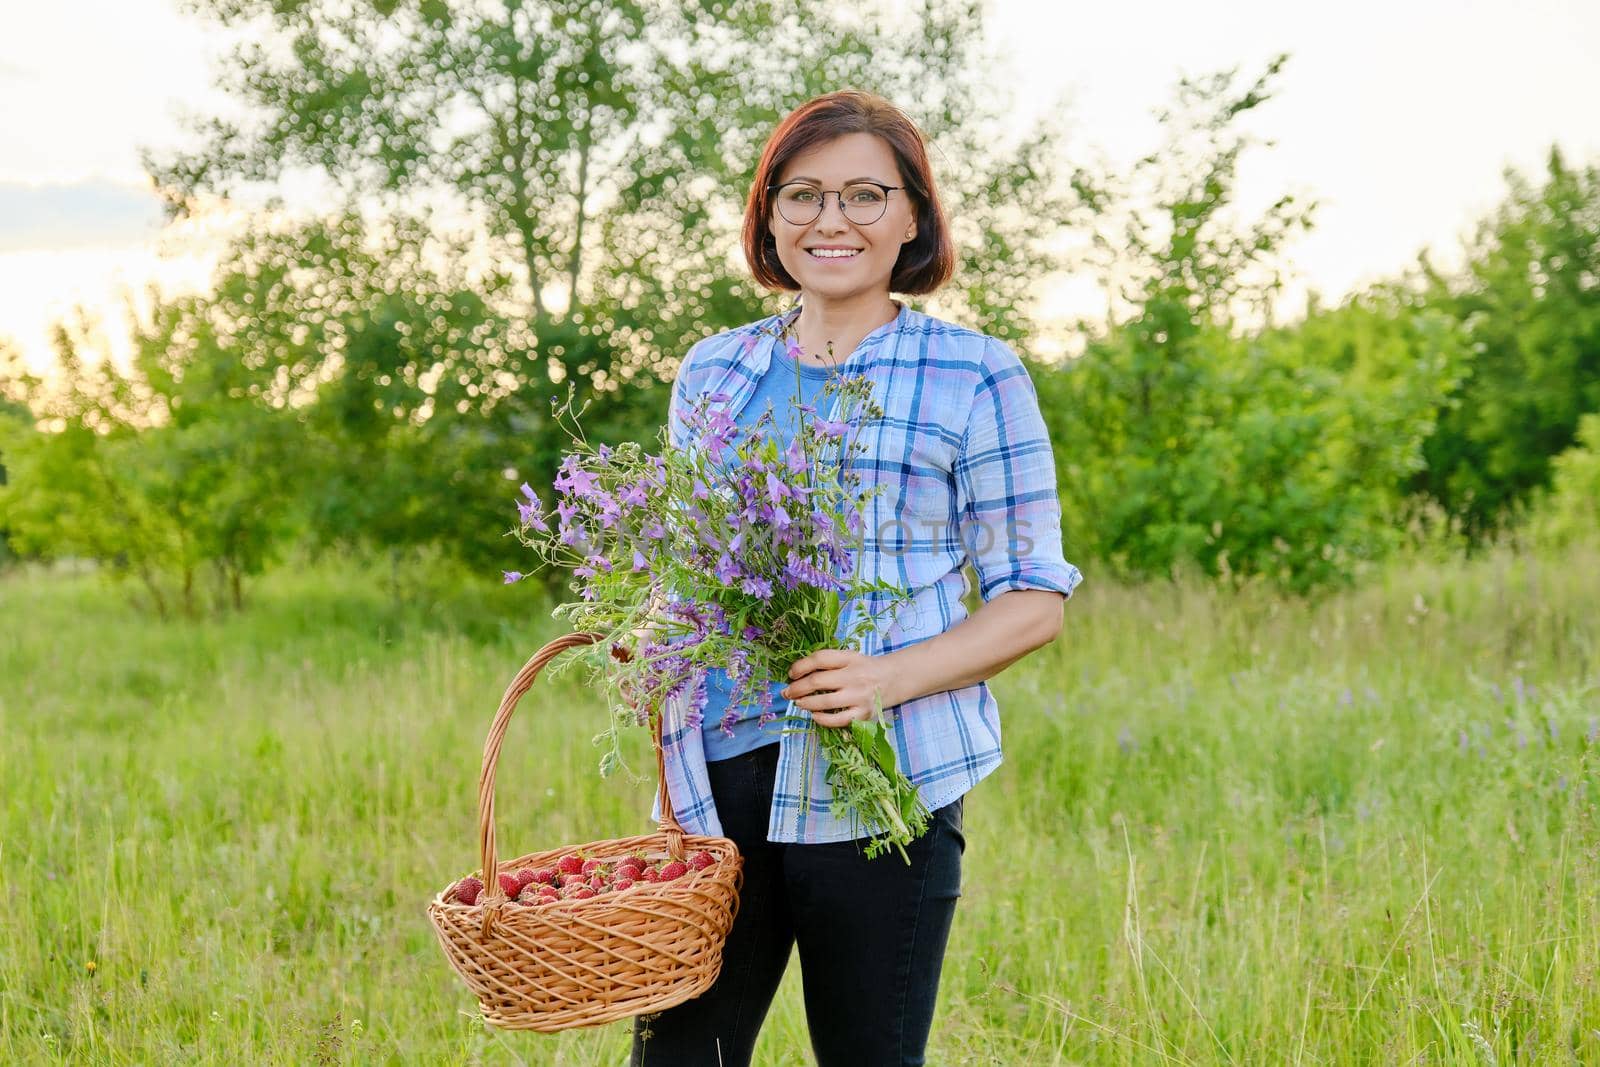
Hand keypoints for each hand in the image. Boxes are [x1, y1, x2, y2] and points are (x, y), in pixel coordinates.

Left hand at [780, 648, 904, 727]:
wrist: (893, 679)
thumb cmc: (864, 668)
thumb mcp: (849, 657)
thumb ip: (827, 663)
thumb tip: (797, 675)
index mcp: (849, 658)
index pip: (820, 658)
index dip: (801, 666)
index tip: (791, 673)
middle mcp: (854, 676)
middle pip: (818, 681)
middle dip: (797, 688)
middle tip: (787, 692)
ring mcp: (859, 696)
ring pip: (824, 702)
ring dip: (805, 703)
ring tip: (798, 703)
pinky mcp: (863, 714)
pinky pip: (837, 720)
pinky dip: (822, 719)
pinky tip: (814, 715)